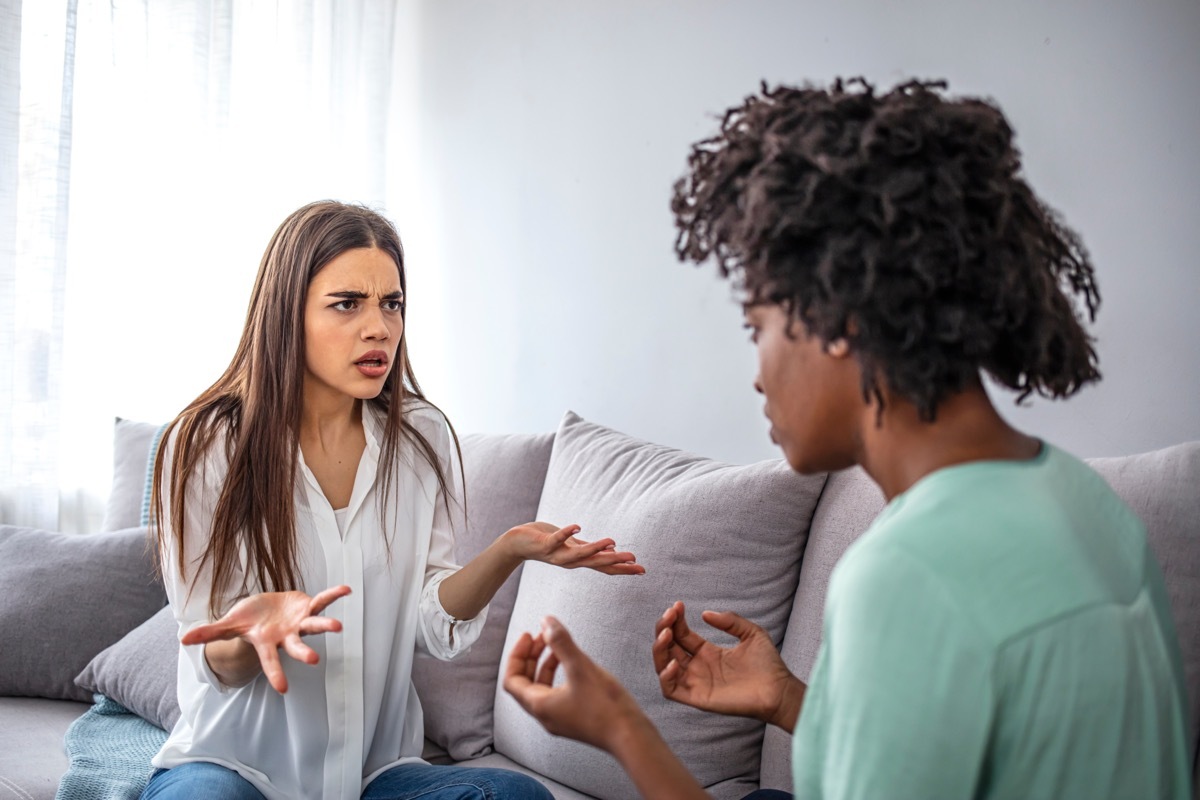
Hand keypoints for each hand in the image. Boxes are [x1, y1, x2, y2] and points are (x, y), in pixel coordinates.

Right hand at [181, 584, 350, 692]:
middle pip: (297, 646)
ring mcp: (300, 622)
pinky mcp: (308, 606)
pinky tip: (347, 589)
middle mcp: (287, 636)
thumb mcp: (230, 624)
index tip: (283, 689)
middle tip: (315, 661)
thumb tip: (183, 639)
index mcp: (268, 642)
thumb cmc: (249, 620)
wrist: (265, 608)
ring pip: (315, 624)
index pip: (271, 661)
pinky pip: (323, 600)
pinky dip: (334, 595)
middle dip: (304, 653)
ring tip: (339, 627)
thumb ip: (211, 632)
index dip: (276, 673)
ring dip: (326, 624)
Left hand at [503, 522, 644, 575]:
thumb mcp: (573, 547)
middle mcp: (570, 561)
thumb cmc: (548, 542)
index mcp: (579, 560)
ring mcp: (557, 554)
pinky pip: (557, 539)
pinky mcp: (545, 544)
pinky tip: (578, 526)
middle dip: (617, 563)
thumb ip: (591, 551)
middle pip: (596, 563)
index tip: (642, 570)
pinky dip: (566, 533)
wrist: (518, 543)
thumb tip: (613, 553)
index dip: (623, 569)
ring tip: (613, 542)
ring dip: (595, 549)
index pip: (604, 567)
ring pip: (579, 554)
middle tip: (636, 562)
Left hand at [503, 616, 648, 750]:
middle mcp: (545, 715)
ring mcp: (559, 719)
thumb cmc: (605, 706)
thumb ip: (560, 642)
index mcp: (539, 705)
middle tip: (542, 637)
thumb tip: (546, 622)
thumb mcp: (580, 667)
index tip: (529, 636)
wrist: (630, 736)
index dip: (517, 654)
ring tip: (557, 646)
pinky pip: (556, 694)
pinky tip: (573, 664)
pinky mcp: (574, 719)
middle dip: (530, 657)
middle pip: (524, 683)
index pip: (512, 679)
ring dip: (544, 665)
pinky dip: (557, 675)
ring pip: (541, 688)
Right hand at [653, 601, 804, 730]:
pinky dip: (665, 676)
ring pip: (663, 666)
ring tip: (667, 634)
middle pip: (668, 648)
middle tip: (669, 616)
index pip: (682, 634)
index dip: (676, 620)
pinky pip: (670, 690)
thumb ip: (730, 621)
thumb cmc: (768, 665)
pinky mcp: (698, 698)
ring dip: (659, 649)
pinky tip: (674, 662)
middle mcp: (698, 667)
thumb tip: (704, 613)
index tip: (677, 605)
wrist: (779, 690)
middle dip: (663, 629)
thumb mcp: (752, 633)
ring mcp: (696, 683)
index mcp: (708, 653)